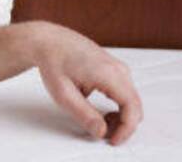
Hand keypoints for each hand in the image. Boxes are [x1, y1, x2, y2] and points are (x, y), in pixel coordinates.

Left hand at [31, 22, 143, 144]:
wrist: (47, 40)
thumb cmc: (53, 62)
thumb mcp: (63, 94)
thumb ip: (84, 115)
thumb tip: (101, 131)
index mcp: (109, 73)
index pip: (132, 108)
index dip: (126, 129)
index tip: (113, 140)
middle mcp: (118, 68)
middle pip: (134, 105)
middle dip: (123, 124)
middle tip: (103, 134)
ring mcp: (117, 66)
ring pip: (129, 99)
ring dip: (119, 115)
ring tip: (97, 121)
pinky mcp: (112, 67)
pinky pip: (123, 91)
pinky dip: (116, 105)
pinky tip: (98, 108)